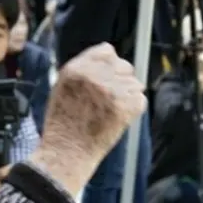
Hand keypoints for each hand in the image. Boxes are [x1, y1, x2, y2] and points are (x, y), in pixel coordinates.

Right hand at [30, 43, 145, 195]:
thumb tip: (109, 58)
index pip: (107, 51)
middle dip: (120, 80)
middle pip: (124, 66)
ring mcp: (112, 90)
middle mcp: (95, 75)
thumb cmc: (62, 123)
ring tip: (111, 112)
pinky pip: (140, 100)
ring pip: (135, 83)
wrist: (67, 151)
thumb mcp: (62, 87)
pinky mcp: (126, 106)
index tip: (107, 77)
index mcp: (77, 68)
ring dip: (128, 96)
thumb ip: (83, 70)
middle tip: (109, 99)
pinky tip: (118, 120)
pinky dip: (133, 110)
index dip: (109, 65)